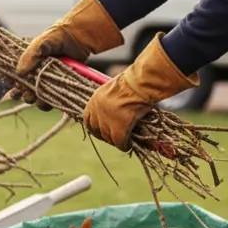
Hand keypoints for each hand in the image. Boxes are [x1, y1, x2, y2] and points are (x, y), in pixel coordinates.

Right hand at [10, 0, 123, 108]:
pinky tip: (48, 102)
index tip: (17, 89)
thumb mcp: (39, 44)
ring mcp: (51, 82)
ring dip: (36, 102)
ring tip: (38, 100)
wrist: (77, 37)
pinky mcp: (62, 86)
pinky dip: (50, 103)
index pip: (19, 82)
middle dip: (26, 97)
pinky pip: (54, 99)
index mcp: (30, 67)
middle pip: (28, 93)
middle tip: (28, 95)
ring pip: (40, 98)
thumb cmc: (56, 38)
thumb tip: (19, 73)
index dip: (16, 88)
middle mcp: (38, 76)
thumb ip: (29, 57)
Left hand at [82, 33, 197, 150]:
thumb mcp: (114, 88)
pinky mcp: (118, 128)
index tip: (102, 130)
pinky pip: (119, 142)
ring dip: (114, 141)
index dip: (96, 127)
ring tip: (122, 142)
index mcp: (94, 101)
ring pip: (107, 137)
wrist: (140, 84)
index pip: (88, 120)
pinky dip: (123, 145)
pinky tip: (128, 146)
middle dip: (104, 135)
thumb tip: (114, 107)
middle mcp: (96, 112)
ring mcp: (106, 121)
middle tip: (113, 138)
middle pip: (96, 130)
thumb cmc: (133, 82)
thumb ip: (110, 99)